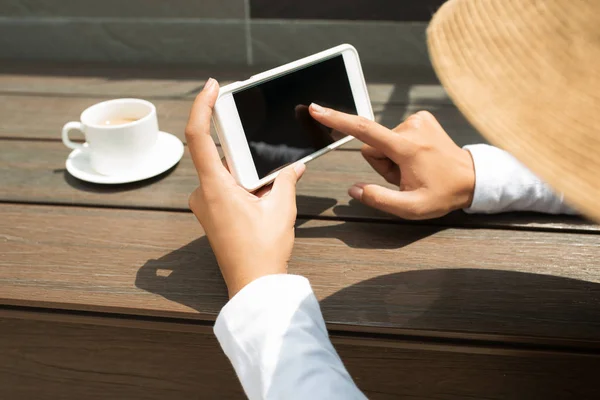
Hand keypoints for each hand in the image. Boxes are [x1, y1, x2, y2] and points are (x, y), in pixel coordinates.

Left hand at [186, 78, 305, 297]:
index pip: (198, 137)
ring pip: (223, 171)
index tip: (212, 87)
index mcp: (215, 188)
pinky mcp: (212, 214)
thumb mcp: (281, 209)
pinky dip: (243, 183)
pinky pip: (224, 186)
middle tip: (263, 153)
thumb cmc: (262, 251)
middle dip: (242, 148)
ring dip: (246, 170)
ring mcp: (205, 205)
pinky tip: (263, 194)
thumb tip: (293, 167)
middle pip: (217, 153)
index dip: (202, 106)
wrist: (253, 285)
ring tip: (269, 184)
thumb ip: (286, 180)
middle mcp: (203, 194)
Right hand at [309, 104, 474, 219]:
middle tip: (404, 177)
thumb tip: (354, 189)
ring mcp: (418, 120)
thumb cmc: (443, 194)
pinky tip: (417, 158)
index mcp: (406, 148)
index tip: (318, 109)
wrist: (472, 178)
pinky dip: (400, 148)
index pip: (364, 131)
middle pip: (372, 146)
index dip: (337, 120)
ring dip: (391, 158)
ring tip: (414, 169)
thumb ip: (379, 199)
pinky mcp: (421, 118)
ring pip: (383, 141)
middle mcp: (411, 127)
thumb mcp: (411, 208)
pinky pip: (395, 134)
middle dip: (381, 164)